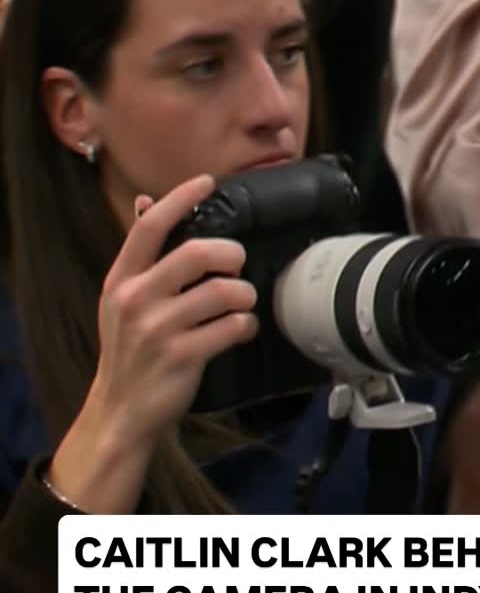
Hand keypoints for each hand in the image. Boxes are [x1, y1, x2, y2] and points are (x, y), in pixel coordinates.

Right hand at [90, 173, 257, 449]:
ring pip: (221, 292)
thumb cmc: (129, 349)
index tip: (208, 182)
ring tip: (243, 301)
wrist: (121, 410)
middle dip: (229, 253)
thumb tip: (144, 202)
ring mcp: (157, 330)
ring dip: (244, 294)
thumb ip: (139, 255)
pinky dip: (245, 325)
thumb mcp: (121, 299)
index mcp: (122, 279)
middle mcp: (136, 299)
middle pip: (195, 253)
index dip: (181, 198)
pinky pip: (231, 328)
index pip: (151, 226)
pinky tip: (242, 328)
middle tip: (238, 262)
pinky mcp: (181, 357)